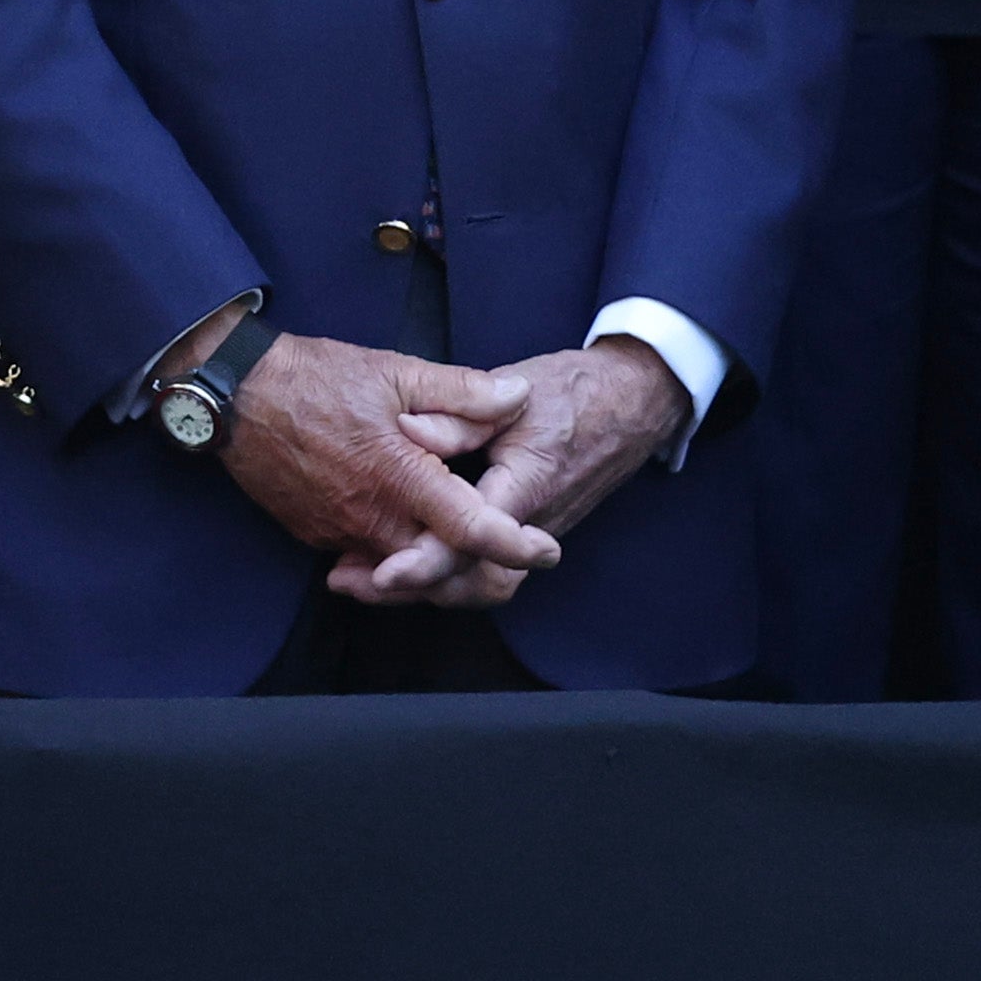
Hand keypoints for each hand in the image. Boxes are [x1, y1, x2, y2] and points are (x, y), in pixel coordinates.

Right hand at [203, 329, 559, 597]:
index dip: (514, 546)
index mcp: (398, 476)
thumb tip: (517, 397)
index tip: (547, 552)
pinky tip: (405, 524)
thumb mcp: (394, 369)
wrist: (233, 395)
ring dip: (434, 559)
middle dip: (478, 563)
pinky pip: (365, 555)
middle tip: (513, 550)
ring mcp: (339, 532)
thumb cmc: (314, 377)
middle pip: (439, 563)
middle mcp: (370, 517)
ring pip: (402, 565)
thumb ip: (461, 389)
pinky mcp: (314, 535)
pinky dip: (392, 550)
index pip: (469, 528)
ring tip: (460, 540)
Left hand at [348, 341, 689, 606]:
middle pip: (472, 582)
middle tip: (349, 582)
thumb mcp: (515, 389)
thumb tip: (404, 430)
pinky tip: (403, 565)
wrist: (631, 403)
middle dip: (412, 590)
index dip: (424, 562)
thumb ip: (459, 414)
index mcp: (526, 486)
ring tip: (361, 580)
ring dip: (424, 588)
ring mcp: (535, 534)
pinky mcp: (530, 534)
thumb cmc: (572, 391)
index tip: (380, 573)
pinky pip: (487, 571)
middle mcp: (533, 524)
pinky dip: (446, 576)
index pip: (471, 540)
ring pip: (480, 586)